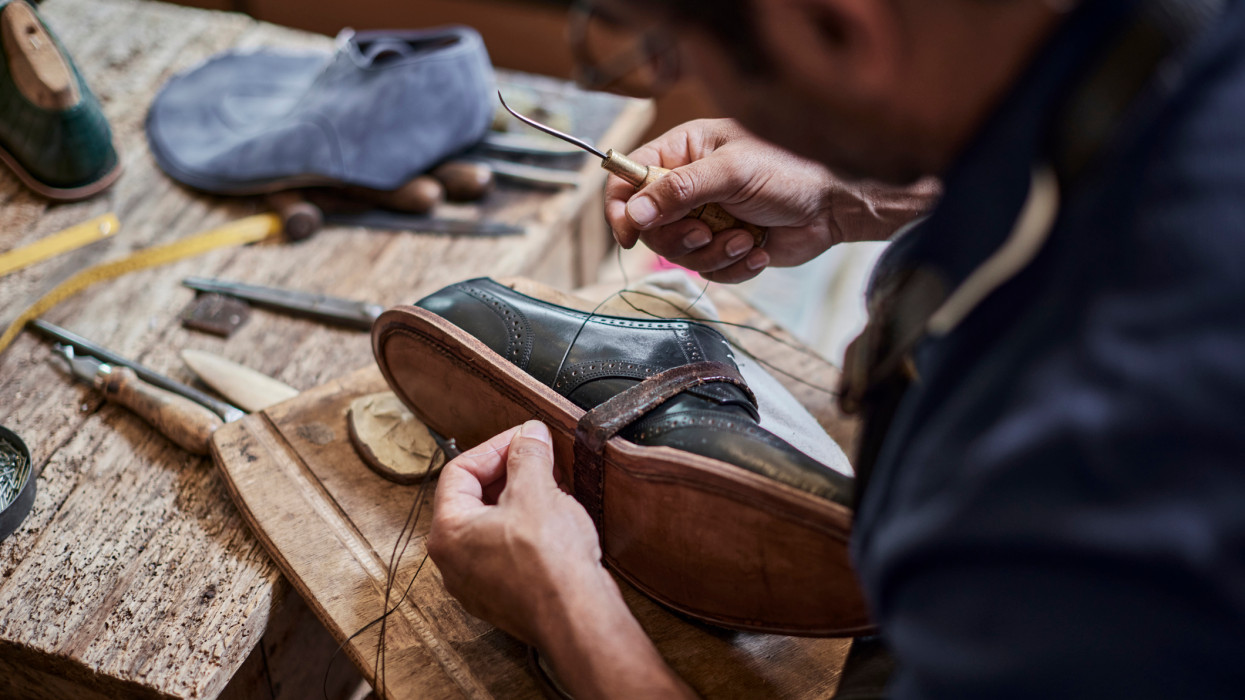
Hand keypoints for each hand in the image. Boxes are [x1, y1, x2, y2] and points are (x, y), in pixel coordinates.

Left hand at [429, 421, 694, 698]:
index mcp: (448, 532)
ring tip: (552, 489)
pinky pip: (507, 552)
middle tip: (540, 460)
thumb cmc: (549, 563)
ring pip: (492, 526)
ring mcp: (477, 584)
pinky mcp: (503, 597)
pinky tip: (555, 523)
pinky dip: (527, 531)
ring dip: (520, 501)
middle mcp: (453, 562)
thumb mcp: (537, 491)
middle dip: (509, 474)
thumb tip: (529, 435)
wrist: (577, 618)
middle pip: (473, 499)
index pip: (460, 471)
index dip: (495, 447)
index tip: (524, 439)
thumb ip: (528, 455)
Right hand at [604, 119, 939, 283]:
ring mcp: (707, 218)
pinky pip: (709, 272)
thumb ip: (678, 191)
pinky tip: (758, 249)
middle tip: (710, 231)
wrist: (838, 203)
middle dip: (682, 238)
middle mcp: (689, 186)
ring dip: (713, 254)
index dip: (621, 209)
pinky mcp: (727, 247)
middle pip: (651, 228)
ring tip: (745, 238)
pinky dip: (734, 266)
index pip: (628, 180)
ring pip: (680, 255)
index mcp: (683, 152)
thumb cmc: (791, 168)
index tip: (630, 234)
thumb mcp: (731, 172)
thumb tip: (632, 215)